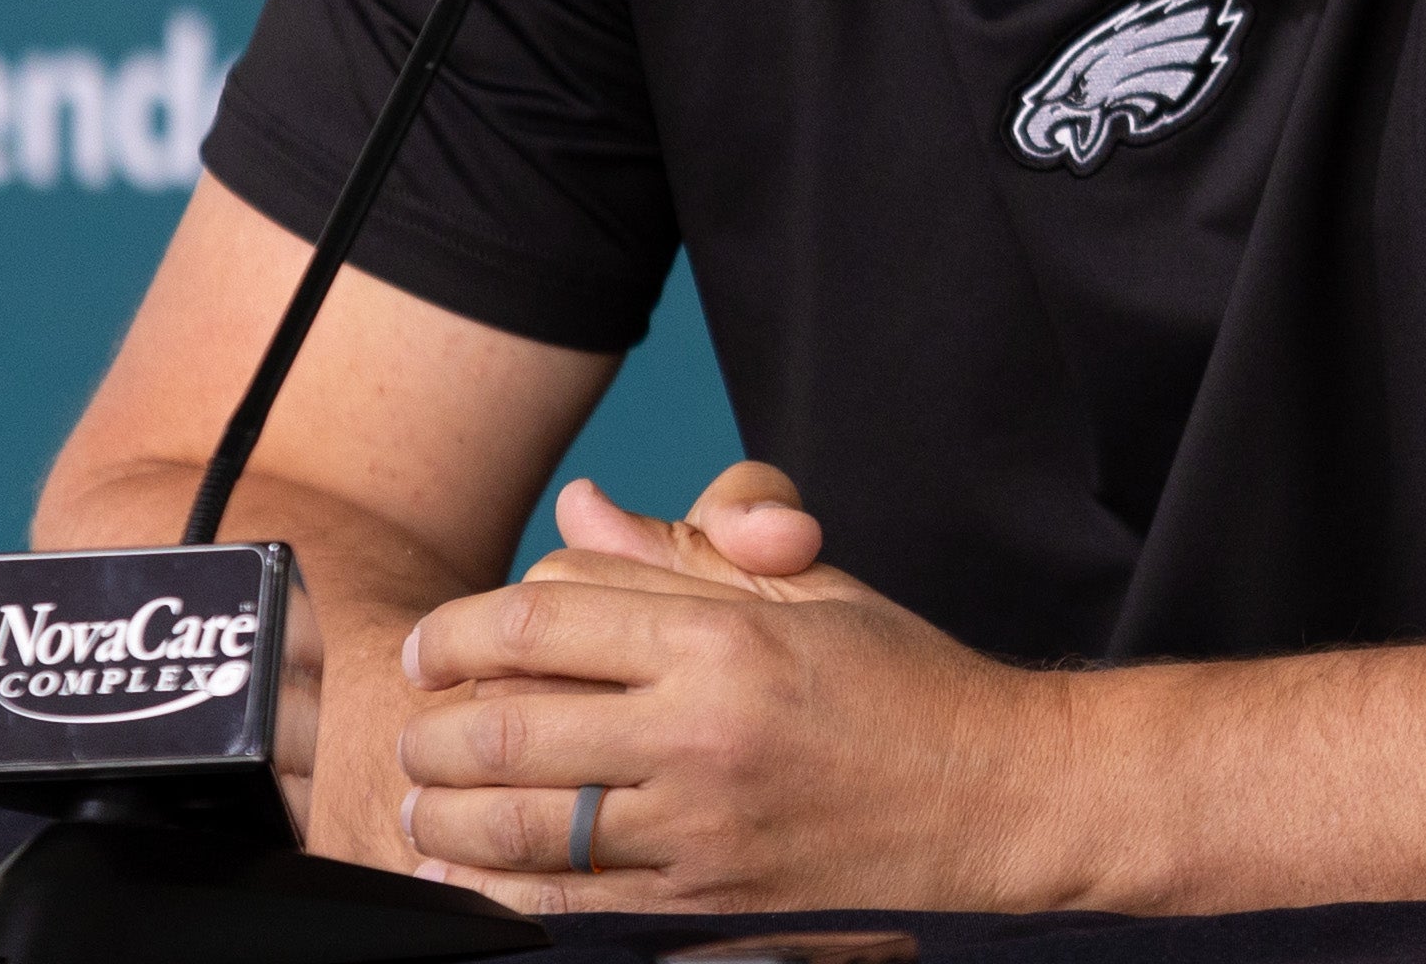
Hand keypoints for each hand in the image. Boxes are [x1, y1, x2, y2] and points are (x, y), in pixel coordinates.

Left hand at [393, 467, 1068, 911]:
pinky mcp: (714, 914)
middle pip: (512, 725)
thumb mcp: (804, 593)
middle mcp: (704, 735)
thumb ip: (679, 556)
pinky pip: (575, 912)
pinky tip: (471, 882)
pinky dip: (502, 898)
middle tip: (415, 728)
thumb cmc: (911, 689)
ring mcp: (705, 836)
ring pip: (525, 827)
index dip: (459, 631)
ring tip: (425, 800)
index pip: (542, 619)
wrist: (1009, 804)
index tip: (429, 646)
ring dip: (450, 814)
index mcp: (724, 639)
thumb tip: (577, 511)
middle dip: (435, 729)